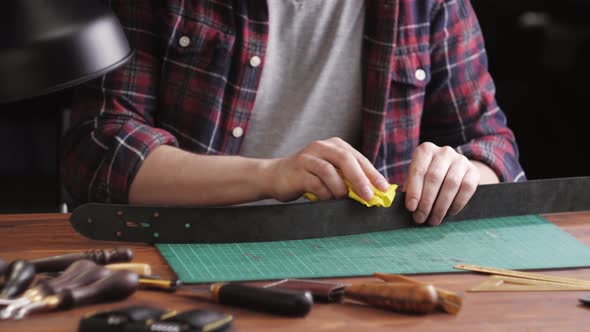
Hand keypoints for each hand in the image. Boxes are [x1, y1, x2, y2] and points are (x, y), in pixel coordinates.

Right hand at [267, 137, 389, 201]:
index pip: (358, 158)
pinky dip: (324, 193)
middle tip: (369, 196)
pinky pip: (314, 182)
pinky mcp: (297, 170)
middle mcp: (321, 147)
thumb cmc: (309, 176)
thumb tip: (374, 192)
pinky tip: (327, 199)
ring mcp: (308, 157)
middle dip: (360, 179)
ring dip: (340, 188)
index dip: (372, 173)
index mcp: (335, 145)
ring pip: (329, 170)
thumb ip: (349, 178)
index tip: (384, 188)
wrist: (276, 176)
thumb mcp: (332, 173)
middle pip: (345, 159)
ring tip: (343, 199)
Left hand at [405, 142, 479, 225]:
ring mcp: (460, 160)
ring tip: (434, 220)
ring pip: (451, 184)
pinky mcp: (474, 171)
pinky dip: (457, 204)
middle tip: (421, 218)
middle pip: (434, 178)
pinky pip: (466, 188)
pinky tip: (449, 213)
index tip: (411, 208)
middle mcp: (443, 152)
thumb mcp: (418, 177)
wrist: (455, 170)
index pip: (418, 171)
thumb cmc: (429, 177)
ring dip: (441, 206)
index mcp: (425, 150)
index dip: (414, 191)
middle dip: (426, 201)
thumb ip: (411, 188)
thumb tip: (406, 206)